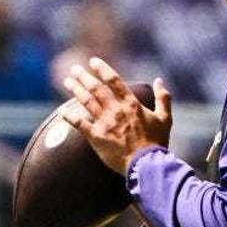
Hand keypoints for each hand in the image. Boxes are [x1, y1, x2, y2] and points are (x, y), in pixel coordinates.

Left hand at [61, 57, 172, 174]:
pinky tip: (61, 111)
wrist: (146, 164)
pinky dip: (69, 117)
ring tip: (67, 81)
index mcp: (131, 104)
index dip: (102, 69)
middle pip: (96, 88)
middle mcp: (116, 110)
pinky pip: (79, 124)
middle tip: (74, 69)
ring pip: (86, 101)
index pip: (114, 80)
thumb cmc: (157, 142)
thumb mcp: (165, 118)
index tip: (93, 61)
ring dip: (76, 90)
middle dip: (84, 77)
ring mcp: (105, 123)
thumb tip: (159, 80)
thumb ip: (163, 98)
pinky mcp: (96, 137)